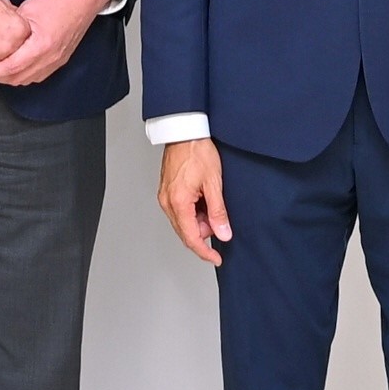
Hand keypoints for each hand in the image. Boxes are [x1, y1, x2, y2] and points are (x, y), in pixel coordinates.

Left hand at [0, 0, 108, 88]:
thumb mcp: (27, 9)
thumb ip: (11, 27)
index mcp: (41, 46)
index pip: (11, 68)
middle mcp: (50, 57)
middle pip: (19, 79)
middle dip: (0, 78)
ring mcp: (57, 60)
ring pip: (30, 79)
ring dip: (13, 78)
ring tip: (0, 70)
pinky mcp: (61, 59)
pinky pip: (40, 75)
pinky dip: (26, 75)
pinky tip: (18, 68)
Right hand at [159, 137, 229, 266]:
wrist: (184, 131)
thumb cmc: (197, 151)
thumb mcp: (214, 183)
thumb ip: (218, 211)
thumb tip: (223, 233)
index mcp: (178, 203)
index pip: (191, 238)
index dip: (205, 252)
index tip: (216, 258)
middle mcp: (167, 202)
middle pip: (186, 232)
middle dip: (204, 233)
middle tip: (220, 221)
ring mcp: (165, 197)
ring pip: (183, 222)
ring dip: (199, 221)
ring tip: (213, 203)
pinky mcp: (167, 191)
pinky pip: (180, 211)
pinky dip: (193, 212)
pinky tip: (204, 200)